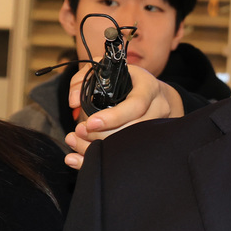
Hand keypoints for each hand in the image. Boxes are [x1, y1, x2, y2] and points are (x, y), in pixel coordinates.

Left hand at [64, 65, 182, 168]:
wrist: (157, 96)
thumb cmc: (128, 81)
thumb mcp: (107, 70)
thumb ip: (84, 78)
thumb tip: (73, 101)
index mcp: (148, 88)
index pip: (135, 105)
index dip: (113, 117)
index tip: (90, 123)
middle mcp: (157, 108)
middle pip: (132, 129)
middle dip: (101, 135)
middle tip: (78, 133)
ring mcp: (157, 128)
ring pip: (130, 145)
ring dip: (99, 147)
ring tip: (76, 142)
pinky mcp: (151, 142)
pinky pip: (127, 155)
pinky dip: (101, 159)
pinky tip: (80, 160)